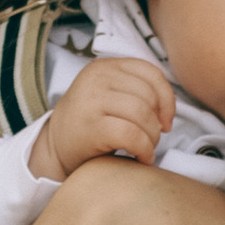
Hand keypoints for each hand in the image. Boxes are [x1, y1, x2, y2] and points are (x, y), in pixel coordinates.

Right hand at [36, 55, 176, 178]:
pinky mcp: (91, 127)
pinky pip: (132, 135)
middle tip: (151, 138)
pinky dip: (144, 149)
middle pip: (148, 96)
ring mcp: (91, 101)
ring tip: (146, 148)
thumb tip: (169, 106)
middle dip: (157, 122)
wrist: (54, 146)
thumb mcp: (108, 93)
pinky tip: (141, 157)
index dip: (167, 98)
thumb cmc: (90, 122)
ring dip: (152, 137)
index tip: (165, 120)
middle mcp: (96, 78)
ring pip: (142, 114)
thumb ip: (134, 89)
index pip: (151, 72)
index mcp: (104, 66)